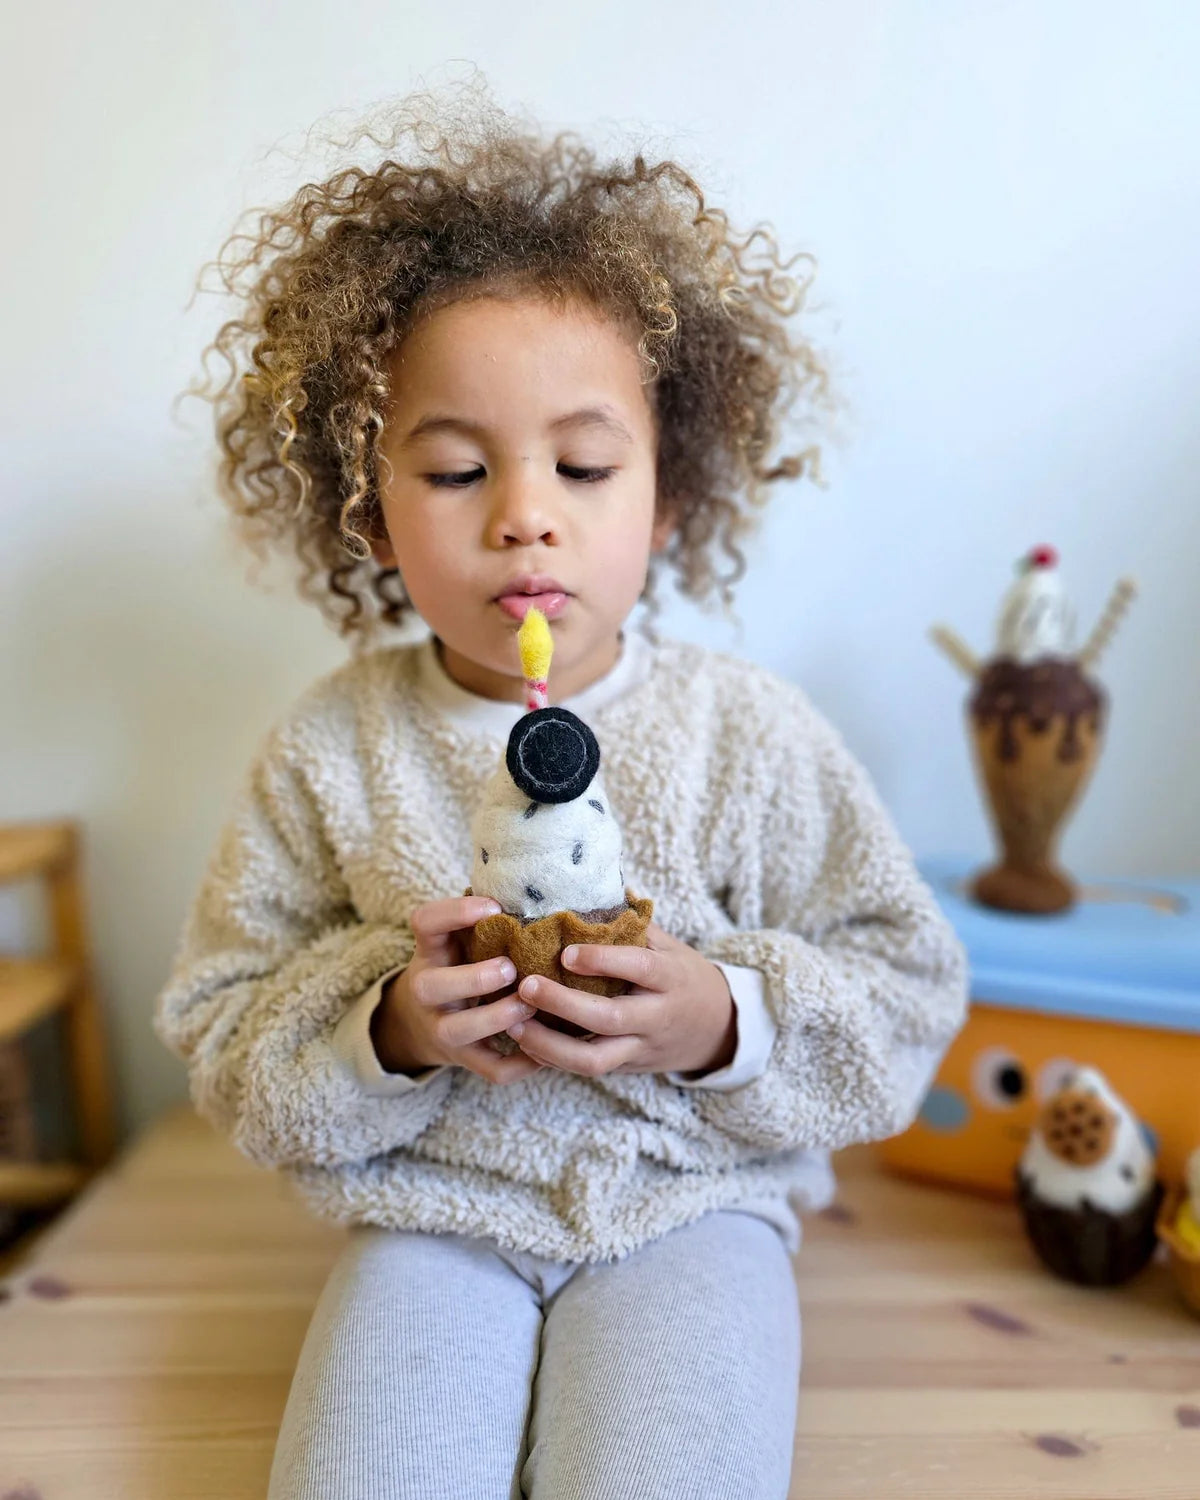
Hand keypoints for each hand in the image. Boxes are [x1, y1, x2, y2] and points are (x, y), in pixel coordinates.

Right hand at [371, 895, 545, 1085]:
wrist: (419, 1025)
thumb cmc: (457, 968)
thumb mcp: (458, 943)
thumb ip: (487, 924)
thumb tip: (549, 892)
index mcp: (430, 952)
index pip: (425, 922)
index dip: (454, 913)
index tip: (493, 907)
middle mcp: (427, 990)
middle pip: (433, 985)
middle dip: (475, 978)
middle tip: (511, 967)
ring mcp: (441, 1028)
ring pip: (458, 1030)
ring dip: (497, 1017)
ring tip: (532, 1005)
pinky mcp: (462, 1060)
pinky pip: (489, 1069)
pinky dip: (519, 1063)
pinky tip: (546, 1050)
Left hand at [505, 921, 737, 1079]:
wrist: (718, 1029)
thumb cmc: (682, 976)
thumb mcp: (668, 946)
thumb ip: (630, 928)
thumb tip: (583, 893)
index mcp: (671, 978)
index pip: (639, 968)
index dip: (603, 960)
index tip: (566, 952)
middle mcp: (657, 1017)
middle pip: (611, 1019)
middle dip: (564, 1005)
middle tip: (526, 986)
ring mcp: (641, 1048)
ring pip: (595, 1060)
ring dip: (550, 1046)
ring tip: (516, 1026)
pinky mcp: (627, 1068)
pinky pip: (588, 1069)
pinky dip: (554, 1059)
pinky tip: (526, 1043)